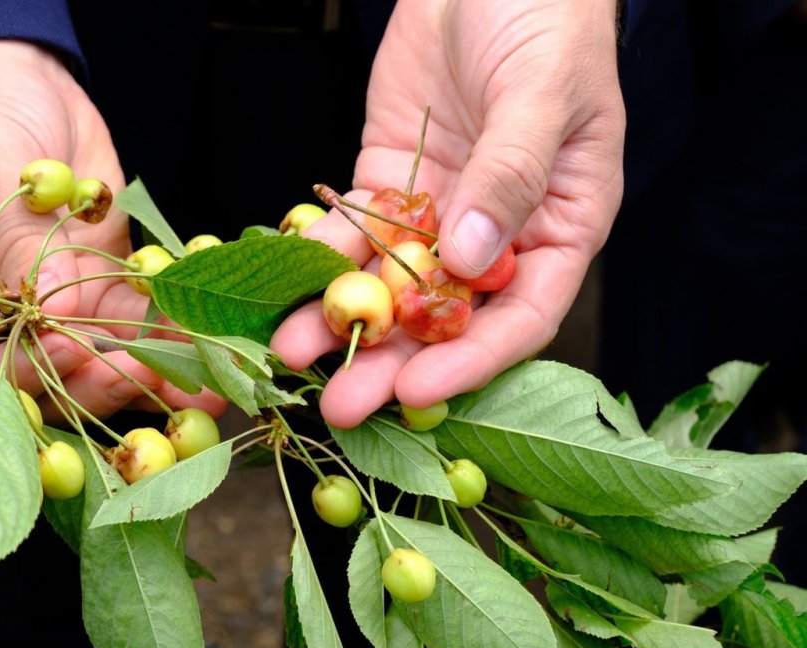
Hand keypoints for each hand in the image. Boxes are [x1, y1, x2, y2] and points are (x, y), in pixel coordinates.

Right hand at [0, 40, 225, 419]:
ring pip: (97, 360)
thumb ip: (18, 239)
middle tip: (150, 374)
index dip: (24, 366)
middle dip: (99, 381)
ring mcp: (51, 308)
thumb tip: (54, 308)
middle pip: (43, 374)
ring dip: (149, 373)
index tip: (74, 352)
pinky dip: (170, 336)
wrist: (16, 81)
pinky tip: (209, 344)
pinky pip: (133, 324)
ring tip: (203, 382)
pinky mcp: (97, 289)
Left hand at [272, 0, 624, 426]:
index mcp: (560, 225)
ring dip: (343, 320)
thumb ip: (511, 173)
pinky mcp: (391, 181)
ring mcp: (440, 211)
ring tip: (294, 354)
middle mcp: (498, 233)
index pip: (522, 315)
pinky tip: (288, 289)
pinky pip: (355, 229)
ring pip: (390, 281)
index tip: (419, 391)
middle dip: (392, 362)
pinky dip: (322, 258)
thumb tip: (473, 258)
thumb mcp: (544, 92)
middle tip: (342, 406)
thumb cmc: (546, 21)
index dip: (471, 361)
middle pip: (445, 317)